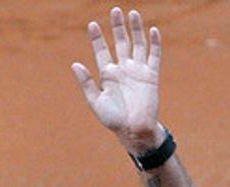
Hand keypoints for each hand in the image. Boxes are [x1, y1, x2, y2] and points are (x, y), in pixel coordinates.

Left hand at [72, 7, 162, 154]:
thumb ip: (86, 83)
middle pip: (120, 42)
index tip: (93, 24)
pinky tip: (153, 30)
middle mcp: (123, 69)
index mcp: (108, 74)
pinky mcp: (151, 76)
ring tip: (132, 13)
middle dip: (118, 27)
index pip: (101, 51)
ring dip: (135, 29)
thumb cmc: (114, 120)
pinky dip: (154, 43)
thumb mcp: (96, 102)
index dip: (97, 38)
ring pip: (137, 45)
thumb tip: (74, 64)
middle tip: (115, 10)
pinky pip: (154, 56)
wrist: (135, 131)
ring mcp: (138, 71)